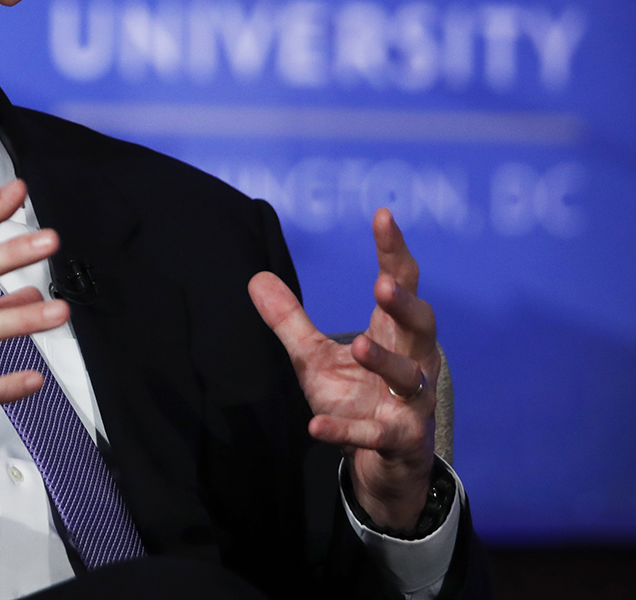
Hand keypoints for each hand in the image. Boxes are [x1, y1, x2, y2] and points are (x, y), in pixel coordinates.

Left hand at [249, 208, 439, 530]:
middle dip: (404, 305)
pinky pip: (377, 435)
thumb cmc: (356, 397)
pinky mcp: (400, 441)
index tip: (382, 215)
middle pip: (421, 326)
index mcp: (394, 334)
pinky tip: (315, 428)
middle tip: (382, 283)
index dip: (393, 250)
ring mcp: (410, 404)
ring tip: (361, 345)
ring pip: (410, 379)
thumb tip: (255, 277)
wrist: (385, 463)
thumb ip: (290, 319)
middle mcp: (412, 362)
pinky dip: (348, 430)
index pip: (400, 283)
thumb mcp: (315, 356)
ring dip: (386, 362)